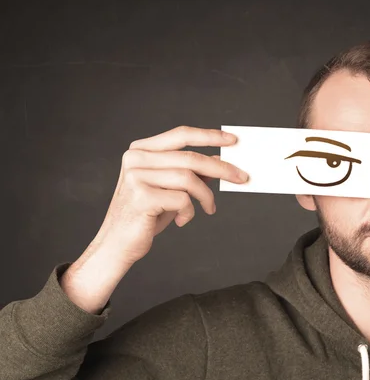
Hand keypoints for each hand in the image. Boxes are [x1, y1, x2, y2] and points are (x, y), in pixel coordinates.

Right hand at [89, 125, 247, 265]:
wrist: (118, 245)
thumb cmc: (146, 216)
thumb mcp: (171, 190)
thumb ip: (190, 173)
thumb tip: (219, 161)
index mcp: (141, 150)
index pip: (181, 135)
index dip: (209, 136)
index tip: (233, 141)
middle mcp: (136, 159)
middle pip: (190, 158)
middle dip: (221, 168)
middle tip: (242, 178)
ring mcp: (137, 176)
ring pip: (189, 178)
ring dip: (206, 196)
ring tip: (209, 208)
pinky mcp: (142, 197)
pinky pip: (182, 200)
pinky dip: (190, 212)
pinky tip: (183, 221)